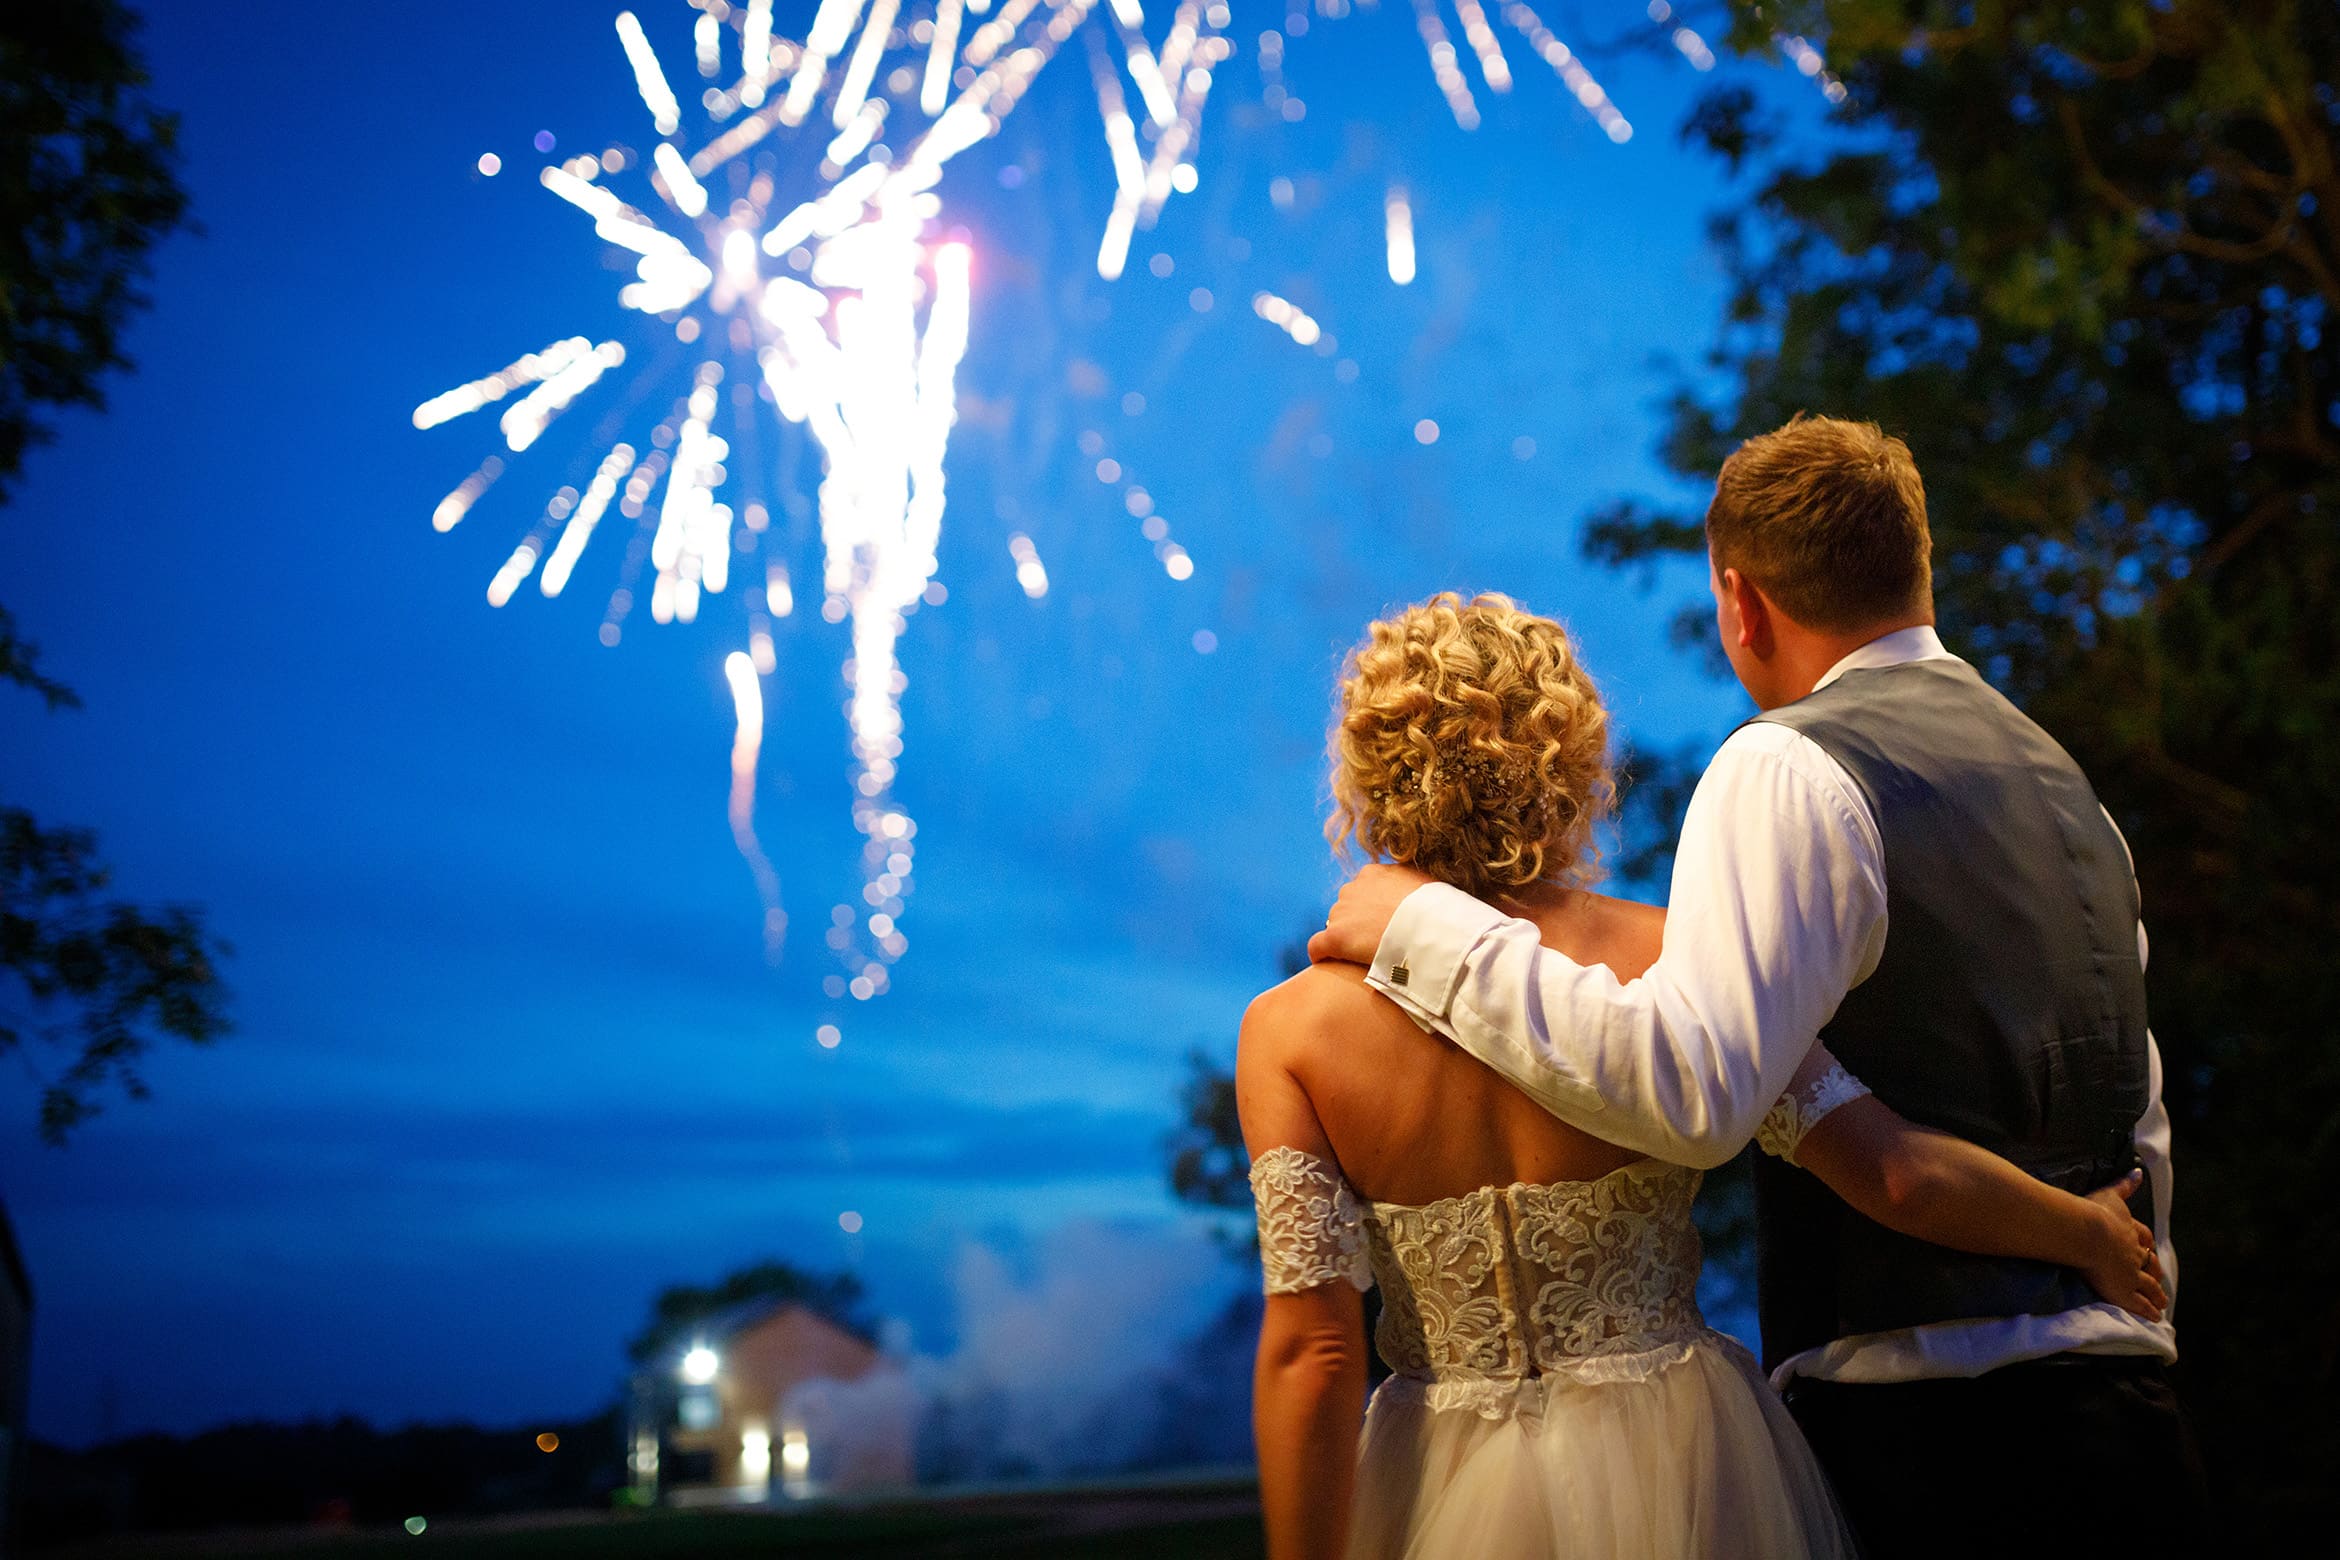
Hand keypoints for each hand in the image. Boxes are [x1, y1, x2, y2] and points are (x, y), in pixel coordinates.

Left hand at [1308, 864, 1434, 965]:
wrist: (1429, 930)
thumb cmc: (1436, 911)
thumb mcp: (1426, 885)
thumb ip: (1412, 885)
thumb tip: (1419, 892)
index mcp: (1374, 874)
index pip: (1362, 890)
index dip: (1370, 909)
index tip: (1381, 922)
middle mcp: (1353, 888)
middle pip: (1347, 907)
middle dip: (1357, 922)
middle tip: (1375, 941)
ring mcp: (1342, 912)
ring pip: (1334, 925)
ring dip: (1345, 938)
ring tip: (1362, 956)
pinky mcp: (1335, 937)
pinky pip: (1317, 946)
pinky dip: (1321, 955)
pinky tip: (1327, 963)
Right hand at [2078, 1169, 2166, 1322]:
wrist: (2088, 1232)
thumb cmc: (2093, 1212)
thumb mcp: (2110, 1194)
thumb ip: (2124, 1185)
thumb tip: (2138, 1170)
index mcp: (2129, 1230)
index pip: (2143, 1237)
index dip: (2146, 1244)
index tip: (2150, 1249)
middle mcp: (2134, 1253)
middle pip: (2150, 1264)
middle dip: (2155, 1271)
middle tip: (2160, 1278)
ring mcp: (2130, 1273)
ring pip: (2149, 1286)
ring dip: (2157, 1294)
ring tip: (2163, 1303)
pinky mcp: (2123, 1290)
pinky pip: (2139, 1303)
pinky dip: (2149, 1310)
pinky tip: (2156, 1318)